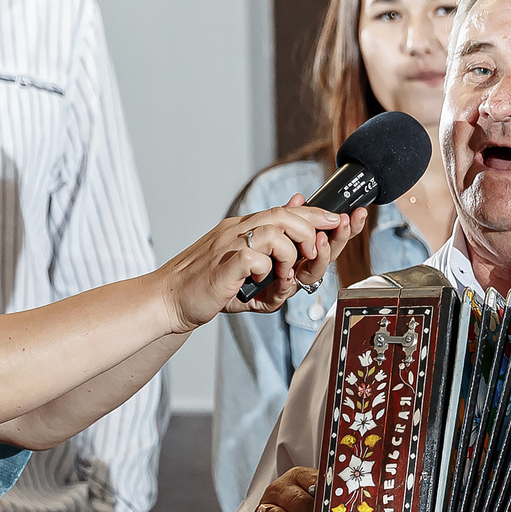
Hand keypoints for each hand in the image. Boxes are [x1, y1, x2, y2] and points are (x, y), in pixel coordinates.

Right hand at [160, 203, 358, 326]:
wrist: (169, 300)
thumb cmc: (210, 285)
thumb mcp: (249, 267)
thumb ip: (275, 252)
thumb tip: (300, 233)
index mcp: (246, 228)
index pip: (289, 212)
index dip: (318, 213)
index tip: (341, 219)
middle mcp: (239, 230)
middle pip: (286, 216)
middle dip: (312, 232)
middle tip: (315, 252)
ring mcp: (230, 245)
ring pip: (275, 232)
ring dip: (290, 256)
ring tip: (283, 275)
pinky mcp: (224, 264)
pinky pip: (255, 258)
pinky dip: (266, 270)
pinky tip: (260, 281)